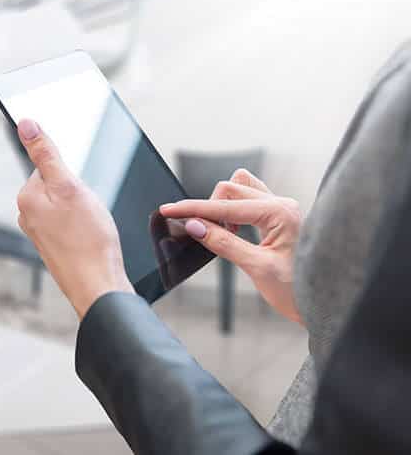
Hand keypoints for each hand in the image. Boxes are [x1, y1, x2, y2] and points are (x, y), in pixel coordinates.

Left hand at [15, 119, 133, 318]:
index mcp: (27, 197)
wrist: (98, 286)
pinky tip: (92, 236)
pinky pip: (71, 224)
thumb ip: (46, 154)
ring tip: (92, 225)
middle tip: (89, 209)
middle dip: (78, 191)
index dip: (71, 172)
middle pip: (57, 185)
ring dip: (83, 210)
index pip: (48, 165)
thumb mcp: (69, 187)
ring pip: (66, 205)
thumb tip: (26, 125)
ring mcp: (40, 233)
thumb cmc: (88, 241)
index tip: (81, 189)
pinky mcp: (55, 246)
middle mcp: (28, 215)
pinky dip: (84, 226)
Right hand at [159, 169, 303, 323]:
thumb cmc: (299, 290)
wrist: (325, 304)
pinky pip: (249, 200)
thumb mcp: (257, 268)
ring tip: (220, 232)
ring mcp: (281, 209)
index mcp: (280, 213)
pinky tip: (231, 230)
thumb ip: (223, 243)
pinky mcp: (278, 217)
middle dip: (209, 208)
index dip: (193, 209)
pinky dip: (233, 210)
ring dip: (222, 205)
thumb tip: (195, 226)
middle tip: (200, 233)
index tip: (169, 210)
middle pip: (231, 189)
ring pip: (240, 189)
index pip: (225, 206)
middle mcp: (282, 204)